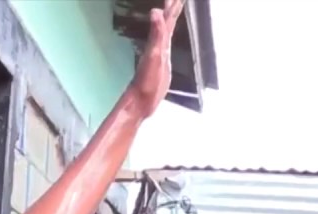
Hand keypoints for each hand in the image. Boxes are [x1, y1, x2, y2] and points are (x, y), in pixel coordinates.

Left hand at [127, 0, 185, 117]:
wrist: (141, 101)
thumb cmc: (147, 81)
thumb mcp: (154, 56)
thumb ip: (156, 35)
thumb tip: (155, 12)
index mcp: (158, 41)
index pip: (168, 18)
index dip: (172, 6)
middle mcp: (159, 44)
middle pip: (168, 22)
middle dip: (173, 8)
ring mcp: (160, 53)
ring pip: (167, 30)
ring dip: (171, 19)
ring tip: (176, 9)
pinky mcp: (163, 62)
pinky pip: (168, 42)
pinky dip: (170, 35)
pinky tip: (169, 35)